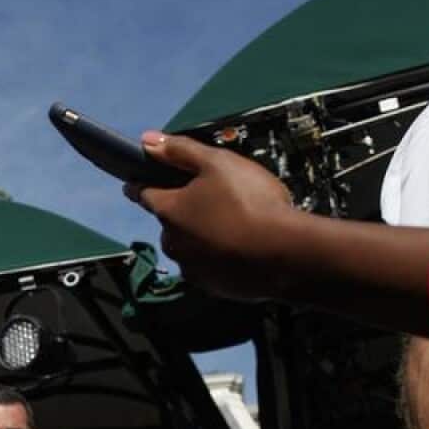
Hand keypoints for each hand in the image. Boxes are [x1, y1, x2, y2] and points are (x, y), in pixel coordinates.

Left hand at [124, 131, 295, 299]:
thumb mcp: (217, 163)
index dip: (144, 184)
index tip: (141, 181)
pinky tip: (242, 249)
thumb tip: (146, 141)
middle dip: (183, 211)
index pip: (143, 193)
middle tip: (213, 200)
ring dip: (202, 236)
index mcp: (168, 210)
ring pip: (190, 246)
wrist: (287, 255)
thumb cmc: (249, 202)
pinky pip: (211, 267)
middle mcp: (172, 242)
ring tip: (233, 225)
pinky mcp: (213, 287)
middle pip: (170, 221)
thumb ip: (181, 150)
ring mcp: (192, 268)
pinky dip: (220, 258)